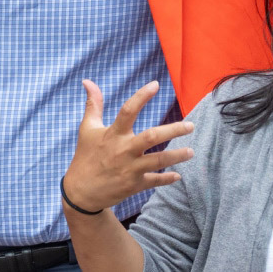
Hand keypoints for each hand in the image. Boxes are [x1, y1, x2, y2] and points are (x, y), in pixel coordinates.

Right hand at [62, 80, 194, 213]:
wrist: (81, 191)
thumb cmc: (85, 155)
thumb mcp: (87, 128)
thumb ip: (93, 104)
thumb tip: (87, 81)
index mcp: (113, 134)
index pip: (128, 110)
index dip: (141, 96)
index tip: (155, 85)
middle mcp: (123, 150)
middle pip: (151, 137)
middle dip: (173, 130)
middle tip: (191, 126)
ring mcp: (130, 169)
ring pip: (158, 160)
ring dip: (177, 155)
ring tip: (191, 151)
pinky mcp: (134, 185)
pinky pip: (155, 181)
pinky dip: (167, 179)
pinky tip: (178, 175)